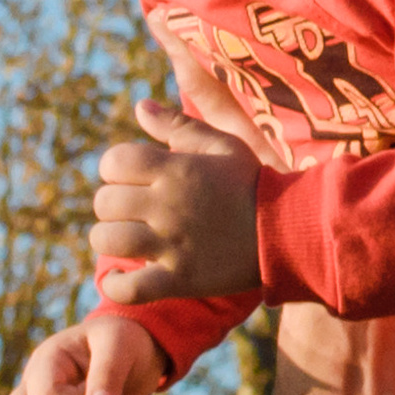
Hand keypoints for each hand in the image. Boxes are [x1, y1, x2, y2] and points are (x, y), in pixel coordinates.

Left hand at [91, 95, 262, 302]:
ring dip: (110, 239)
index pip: (114, 162)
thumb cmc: (252, 184)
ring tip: (125, 238)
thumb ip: (178, 124)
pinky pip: (129, 288)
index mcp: (176, 169)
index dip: (113, 168)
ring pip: (108, 240)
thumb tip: (140, 105)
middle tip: (130, 210)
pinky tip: (125, 275)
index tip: (128, 177)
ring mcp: (172, 244)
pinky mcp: (180, 279)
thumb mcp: (222, 144)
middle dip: (111, 204)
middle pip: (105, 202)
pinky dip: (117, 285)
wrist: (289, 230)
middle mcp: (168, 205)